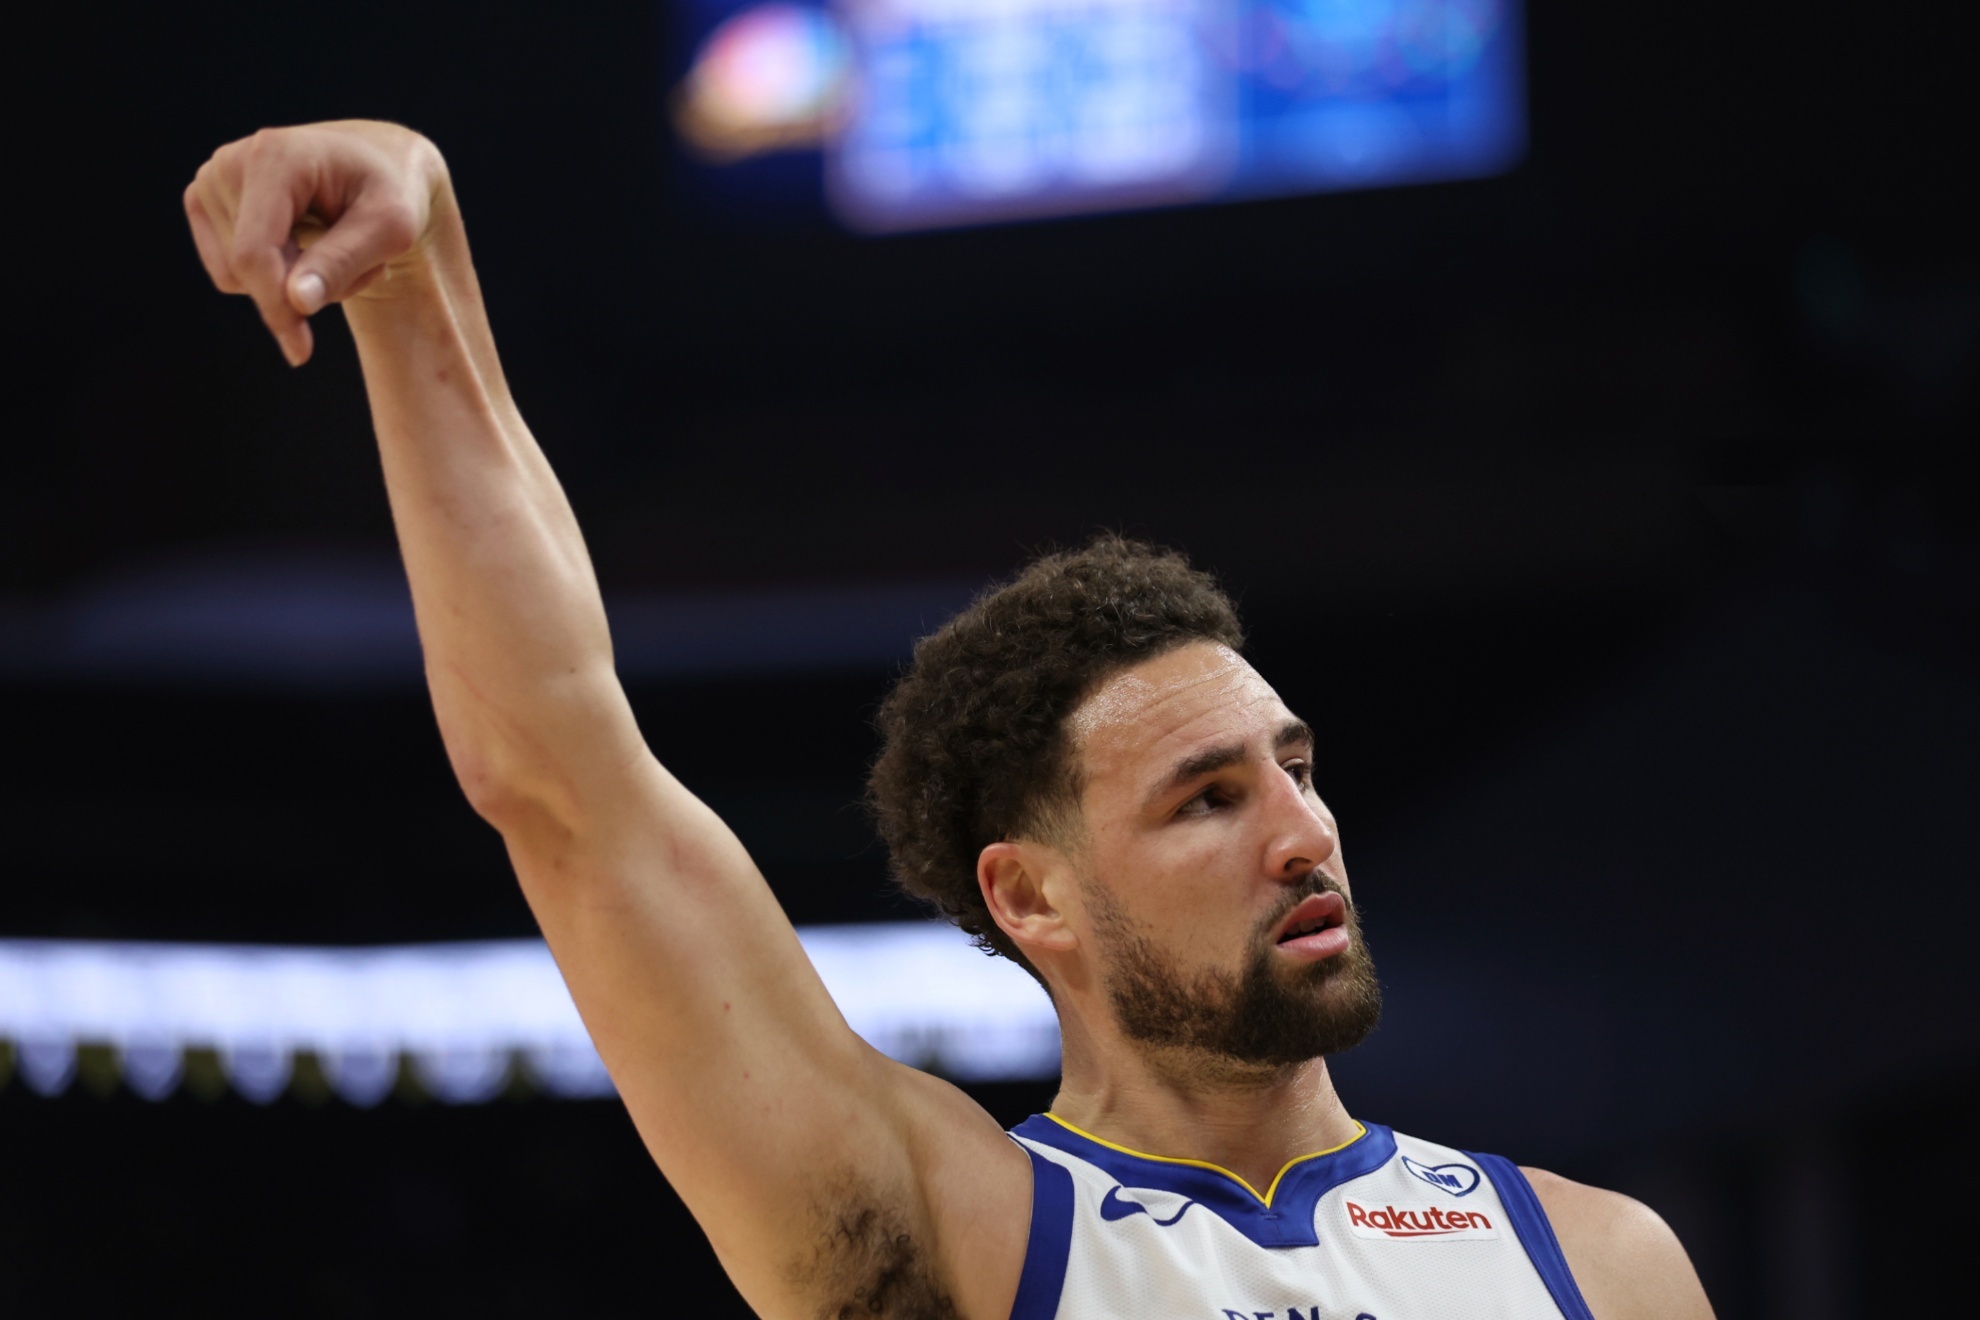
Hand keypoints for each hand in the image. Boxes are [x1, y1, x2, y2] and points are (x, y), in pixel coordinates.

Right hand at [185, 121, 447, 365]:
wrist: (380, 164)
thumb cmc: (393, 192)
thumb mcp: (391, 228)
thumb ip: (343, 262)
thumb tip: (295, 300)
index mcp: (273, 157)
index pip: (254, 252)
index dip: (275, 307)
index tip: (301, 352)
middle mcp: (230, 163)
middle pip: (246, 269)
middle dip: (302, 288)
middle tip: (364, 262)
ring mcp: (212, 181)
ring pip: (236, 276)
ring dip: (293, 281)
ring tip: (337, 246)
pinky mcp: (207, 203)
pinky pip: (231, 272)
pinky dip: (274, 274)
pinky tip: (308, 244)